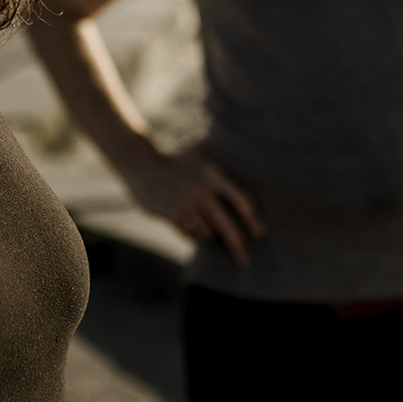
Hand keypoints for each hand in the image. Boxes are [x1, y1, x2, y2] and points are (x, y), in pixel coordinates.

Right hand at [120, 146, 264, 266]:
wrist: (142, 164)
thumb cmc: (172, 159)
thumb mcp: (196, 152)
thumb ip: (215, 153)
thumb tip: (230, 139)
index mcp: (212, 176)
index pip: (239, 198)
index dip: (251, 217)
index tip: (260, 233)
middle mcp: (202, 192)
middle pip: (226, 225)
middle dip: (237, 246)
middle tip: (245, 262)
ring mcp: (186, 205)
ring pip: (206, 234)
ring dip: (208, 236)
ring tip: (205, 228)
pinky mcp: (172, 216)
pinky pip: (189, 235)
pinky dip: (192, 235)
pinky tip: (187, 225)